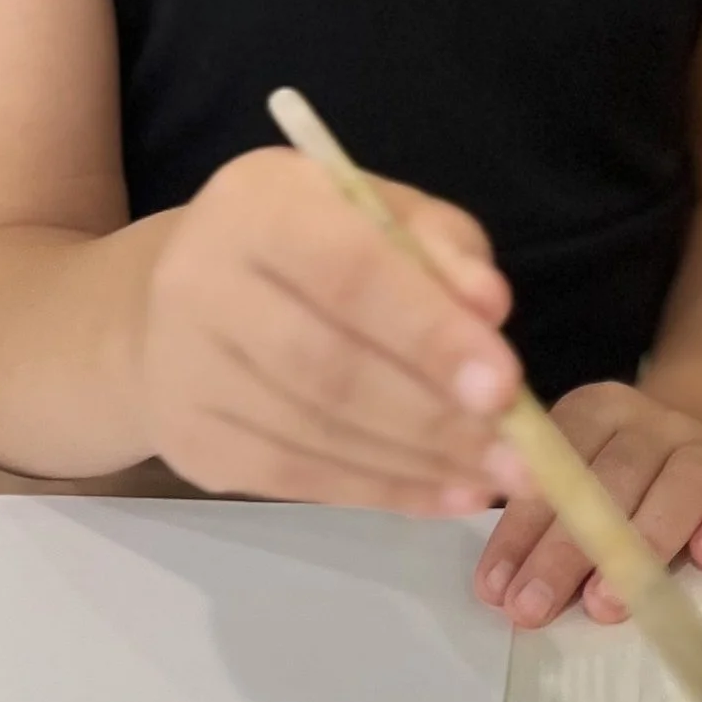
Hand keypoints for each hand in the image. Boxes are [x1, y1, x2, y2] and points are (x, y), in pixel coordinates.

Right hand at [139, 148, 523, 512]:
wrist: (186, 296)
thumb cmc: (314, 243)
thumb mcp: (383, 214)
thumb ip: (442, 249)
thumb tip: (490, 309)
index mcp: (257, 205)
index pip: (346, 273)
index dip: (428, 332)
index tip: (505, 382)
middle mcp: (199, 282)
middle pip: (326, 367)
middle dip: (433, 417)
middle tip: (518, 452)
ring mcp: (183, 369)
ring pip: (314, 433)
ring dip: (418, 464)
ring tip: (497, 478)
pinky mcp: (189, 441)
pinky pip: (294, 480)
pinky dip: (382, 492)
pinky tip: (448, 496)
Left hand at [475, 380, 701, 627]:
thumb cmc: (625, 486)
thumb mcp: (576, 484)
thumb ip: (543, 524)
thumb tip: (500, 588)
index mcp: (597, 410)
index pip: (554, 464)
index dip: (522, 528)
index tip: (498, 587)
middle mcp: (655, 419)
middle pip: (612, 477)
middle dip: (568, 549)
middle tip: (535, 606)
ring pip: (683, 482)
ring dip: (642, 545)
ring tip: (605, 604)